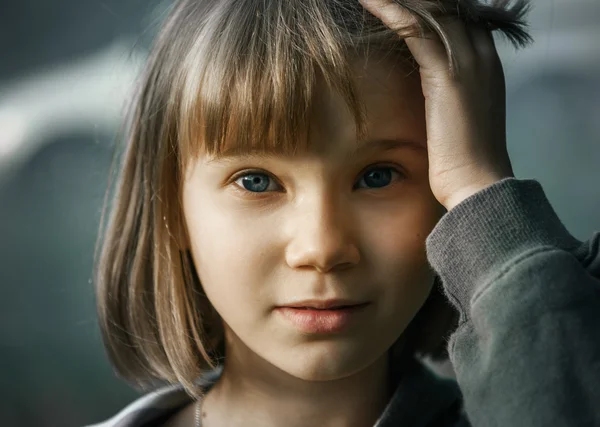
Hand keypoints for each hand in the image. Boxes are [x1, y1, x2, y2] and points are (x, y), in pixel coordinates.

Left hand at [359, 0, 513, 210]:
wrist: (477, 180)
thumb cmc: (464, 157)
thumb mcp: (458, 114)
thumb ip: (448, 91)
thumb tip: (426, 86)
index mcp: (487, 63)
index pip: (460, 18)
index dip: (431, 7)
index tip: (403, 5)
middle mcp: (482, 55)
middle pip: (447, 7)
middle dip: (416, 0)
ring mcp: (468, 62)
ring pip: (432, 11)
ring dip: (397, 2)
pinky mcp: (447, 74)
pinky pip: (415, 30)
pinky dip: (390, 12)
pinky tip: (370, 2)